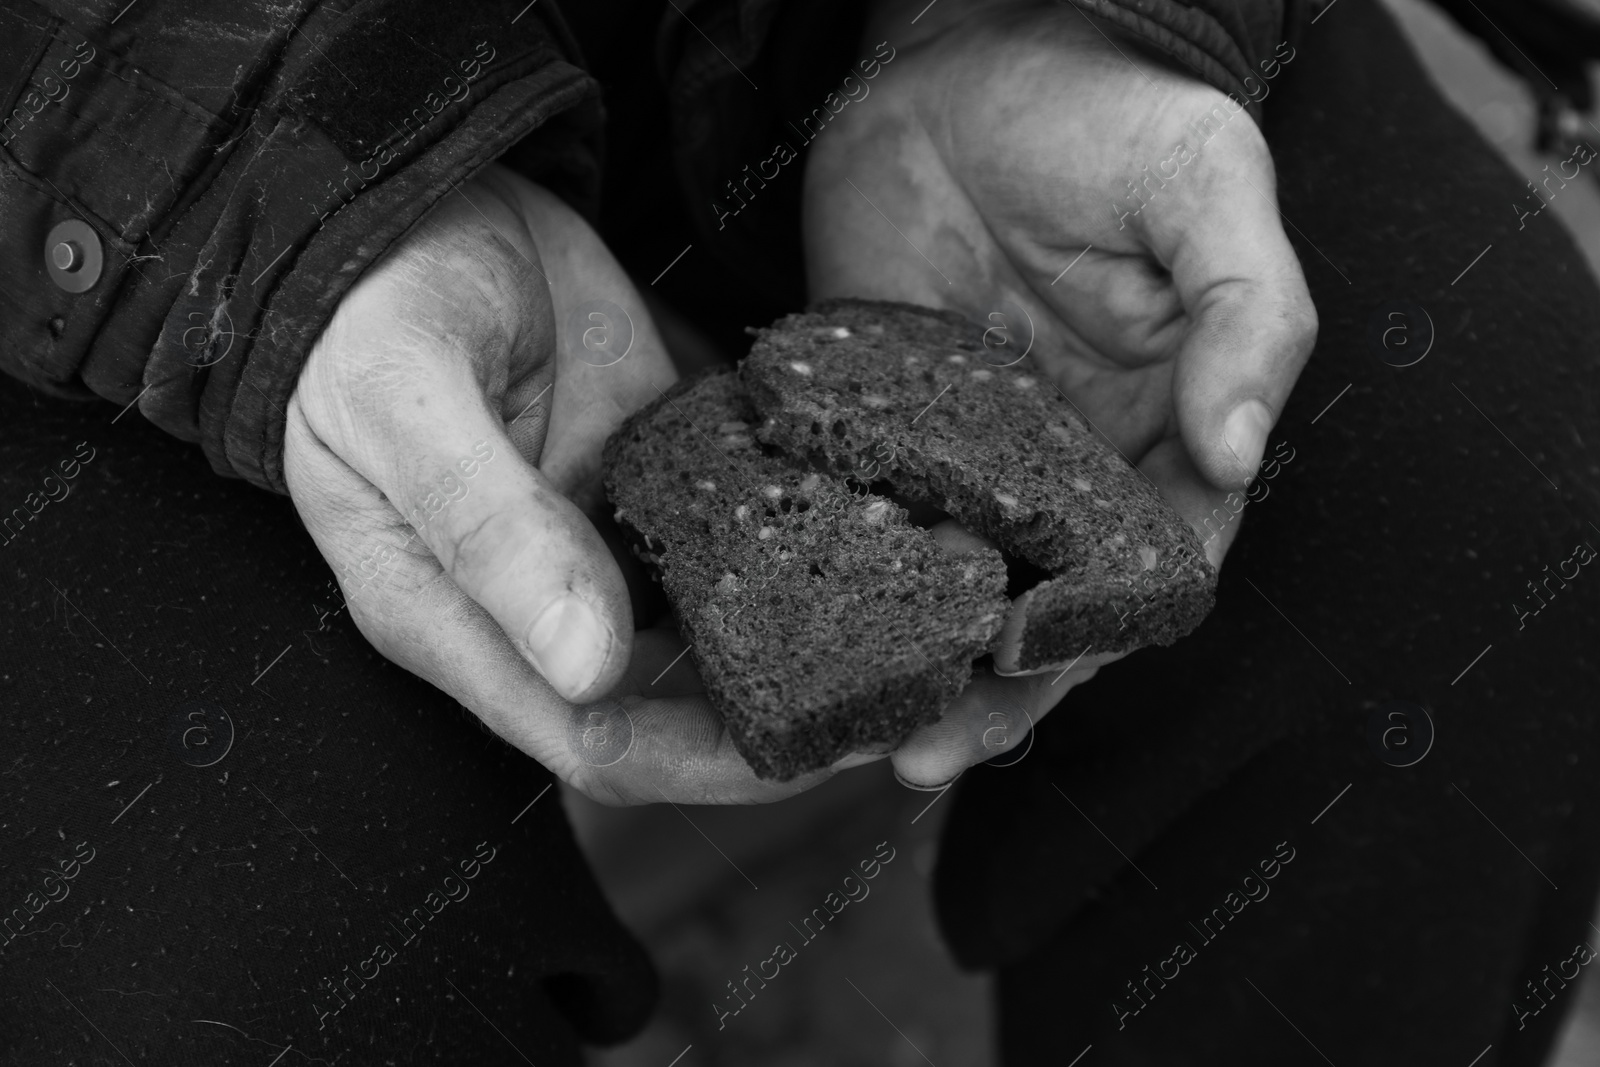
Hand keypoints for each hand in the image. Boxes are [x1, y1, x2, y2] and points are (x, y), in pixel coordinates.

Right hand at [285, 166, 863, 803]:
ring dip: (811, 649)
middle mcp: (540, 609)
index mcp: (457, 620)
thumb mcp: (404, 402)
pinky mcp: (656, 487)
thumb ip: (488, 530)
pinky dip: (806, 551)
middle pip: (672, 715)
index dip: (702, 764)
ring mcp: (605, 549)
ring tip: (920, 640)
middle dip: (782, 725)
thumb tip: (586, 667)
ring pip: (720, 638)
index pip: (590, 743)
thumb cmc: (371, 305)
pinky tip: (880, 545)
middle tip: (906, 707)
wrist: (416, 207)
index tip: (813, 751)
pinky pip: (742, 541)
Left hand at [804, 0, 1316, 785]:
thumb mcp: (1206, 188)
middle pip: (1034, 613)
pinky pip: (852, 511)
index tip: (1030, 684)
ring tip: (844, 730)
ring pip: (939, 587)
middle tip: (917, 756)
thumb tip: (1241, 456)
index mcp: (1160, 438)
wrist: (970, 51)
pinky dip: (826, 573)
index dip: (1098, 645)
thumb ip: (1246, 315)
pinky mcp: (873, 421)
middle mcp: (1062, 469)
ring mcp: (962, 454)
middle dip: (986, 691)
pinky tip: (782, 621)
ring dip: (900, 661)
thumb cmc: (1110, 113)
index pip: (1147, 574)